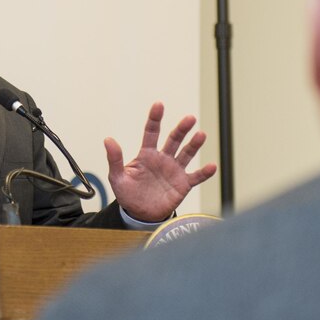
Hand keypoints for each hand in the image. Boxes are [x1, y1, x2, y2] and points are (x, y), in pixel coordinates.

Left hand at [104, 101, 215, 222]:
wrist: (140, 214)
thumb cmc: (128, 194)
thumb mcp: (117, 177)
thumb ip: (115, 159)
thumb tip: (108, 140)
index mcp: (146, 154)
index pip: (151, 132)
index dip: (155, 119)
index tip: (159, 105)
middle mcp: (163, 158)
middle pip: (173, 139)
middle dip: (181, 129)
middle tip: (190, 118)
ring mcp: (174, 170)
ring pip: (186, 154)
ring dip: (194, 144)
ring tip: (201, 134)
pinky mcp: (183, 184)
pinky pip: (196, 176)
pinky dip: (204, 172)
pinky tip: (212, 166)